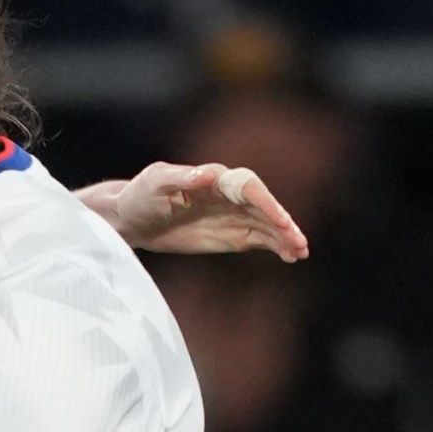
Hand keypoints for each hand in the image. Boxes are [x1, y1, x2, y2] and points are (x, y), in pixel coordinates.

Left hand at [111, 163, 308, 261]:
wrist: (132, 218)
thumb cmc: (140, 195)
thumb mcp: (156, 184)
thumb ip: (182, 178)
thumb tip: (210, 174)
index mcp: (215, 178)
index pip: (249, 187)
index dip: (266, 202)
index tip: (280, 220)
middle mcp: (230, 195)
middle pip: (265, 206)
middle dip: (282, 222)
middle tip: (299, 241)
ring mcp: (233, 215)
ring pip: (267, 224)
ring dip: (285, 237)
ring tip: (300, 252)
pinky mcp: (231, 234)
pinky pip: (259, 239)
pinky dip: (276, 246)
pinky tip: (291, 257)